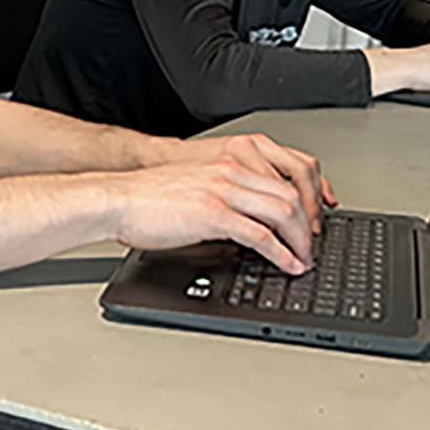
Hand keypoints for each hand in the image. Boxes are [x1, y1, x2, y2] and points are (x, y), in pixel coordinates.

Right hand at [112, 153, 316, 273]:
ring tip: (303, 259)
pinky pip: (261, 235)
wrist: (118, 199)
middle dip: (309, 225)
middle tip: (311, 246)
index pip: (283, 178)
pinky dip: (281, 253)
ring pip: (284, 212)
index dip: (305, 203)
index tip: (309, 224)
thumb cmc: (146, 199)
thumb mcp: (195, 189)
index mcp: (229, 165)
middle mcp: (232, 173)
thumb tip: (244, 227)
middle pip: (292, 194)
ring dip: (300, 240)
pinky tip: (286, 264)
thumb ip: (223, 199)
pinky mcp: (214, 214)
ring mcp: (224, 192)